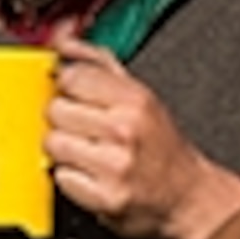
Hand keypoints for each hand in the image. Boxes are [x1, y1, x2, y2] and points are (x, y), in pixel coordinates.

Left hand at [39, 41, 239, 238]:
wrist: (187, 195)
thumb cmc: (161, 145)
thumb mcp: (138, 93)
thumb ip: (97, 61)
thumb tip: (63, 41)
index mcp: (135, 99)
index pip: (72, 76)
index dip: (68, 86)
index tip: (77, 95)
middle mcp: (125, 129)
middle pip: (56, 110)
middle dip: (66, 119)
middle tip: (87, 129)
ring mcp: (114, 165)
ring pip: (52, 144)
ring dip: (64, 150)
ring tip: (89, 152)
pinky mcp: (103, 197)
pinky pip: (60, 177)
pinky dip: (71, 178)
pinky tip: (91, 174)